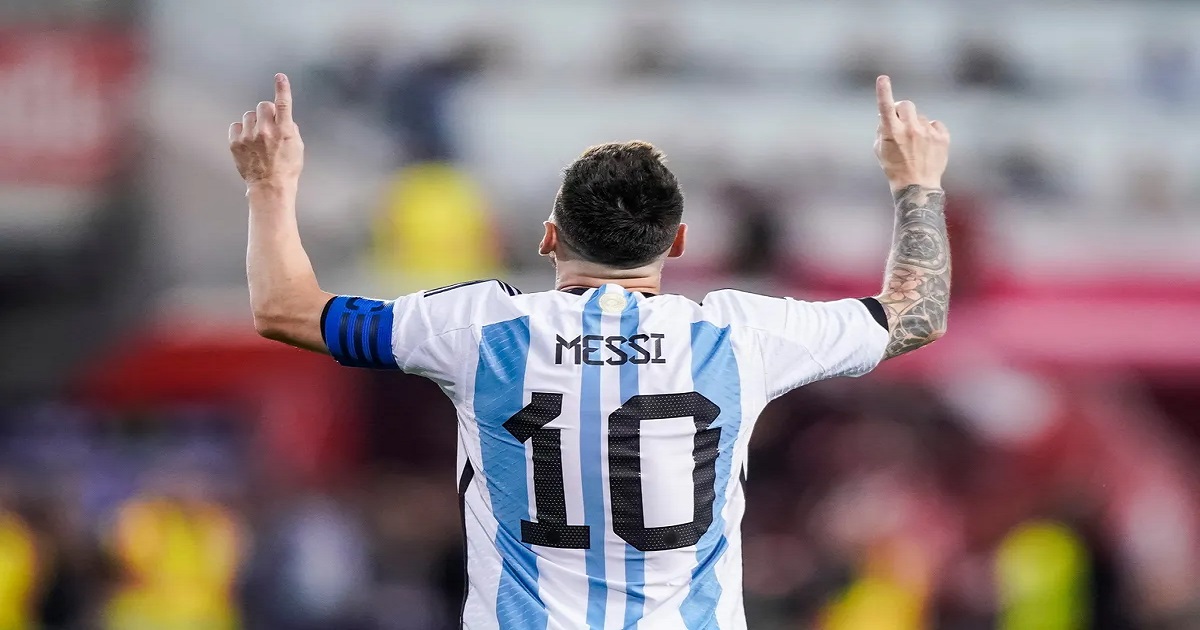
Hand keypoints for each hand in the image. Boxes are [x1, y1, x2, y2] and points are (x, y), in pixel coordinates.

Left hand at [229, 74, 303, 186]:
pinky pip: (236, 126)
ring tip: (258, 138)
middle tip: (269, 126)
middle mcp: (265, 131)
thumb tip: (284, 119)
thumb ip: (291, 129)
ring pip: (248, 115)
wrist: (270, 187)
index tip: (280, 77)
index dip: (282, 88)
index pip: (283, 104)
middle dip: (266, 113)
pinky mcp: (235, 143)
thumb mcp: (298, 148)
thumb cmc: (287, 169)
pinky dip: (242, 131)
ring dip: (254, 122)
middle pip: (262, 105)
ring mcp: (249, 137)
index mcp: (284, 131)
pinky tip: (248, 142)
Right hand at [873, 75, 949, 191]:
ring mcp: (927, 133)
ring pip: (921, 117)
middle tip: (901, 122)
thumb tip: (887, 115)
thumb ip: (882, 130)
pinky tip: (928, 144)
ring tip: (916, 144)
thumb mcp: (880, 150)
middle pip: (906, 105)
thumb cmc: (894, 168)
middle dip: (902, 111)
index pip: (885, 108)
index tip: (883, 78)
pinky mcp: (942, 138)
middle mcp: (910, 130)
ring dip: (917, 125)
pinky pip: (936, 124)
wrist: (917, 186)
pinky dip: (931, 131)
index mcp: (891, 133)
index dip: (883, 91)